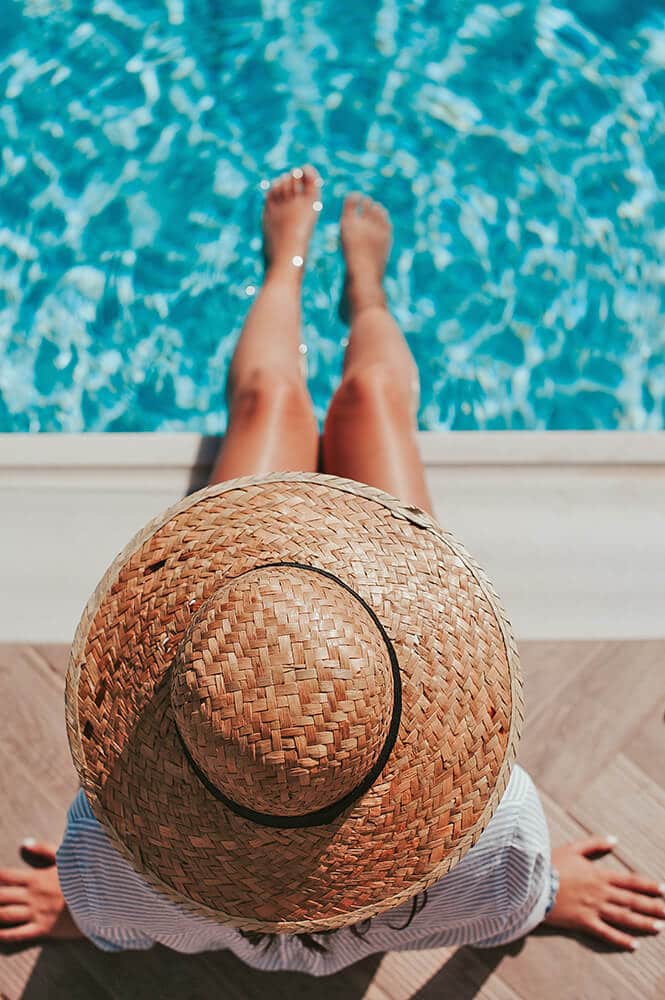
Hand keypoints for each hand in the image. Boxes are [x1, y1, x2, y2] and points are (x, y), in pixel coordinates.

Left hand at [0, 841, 82, 942]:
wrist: (102, 898)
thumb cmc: (84, 876)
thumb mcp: (65, 858)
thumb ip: (43, 850)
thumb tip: (25, 843)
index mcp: (36, 877)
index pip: (6, 876)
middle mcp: (33, 895)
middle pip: (1, 896)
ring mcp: (36, 912)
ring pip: (6, 914)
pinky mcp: (43, 929)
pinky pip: (19, 933)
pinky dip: (4, 935)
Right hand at [544, 836, 664, 949]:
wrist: (532, 881)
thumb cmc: (550, 863)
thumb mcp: (573, 848)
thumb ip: (594, 844)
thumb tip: (614, 840)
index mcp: (599, 874)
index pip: (629, 881)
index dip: (647, 885)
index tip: (662, 889)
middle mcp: (600, 892)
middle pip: (631, 901)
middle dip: (652, 906)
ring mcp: (593, 908)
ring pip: (623, 917)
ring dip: (642, 923)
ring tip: (659, 927)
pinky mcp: (583, 922)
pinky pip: (606, 933)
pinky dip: (620, 940)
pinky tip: (633, 946)